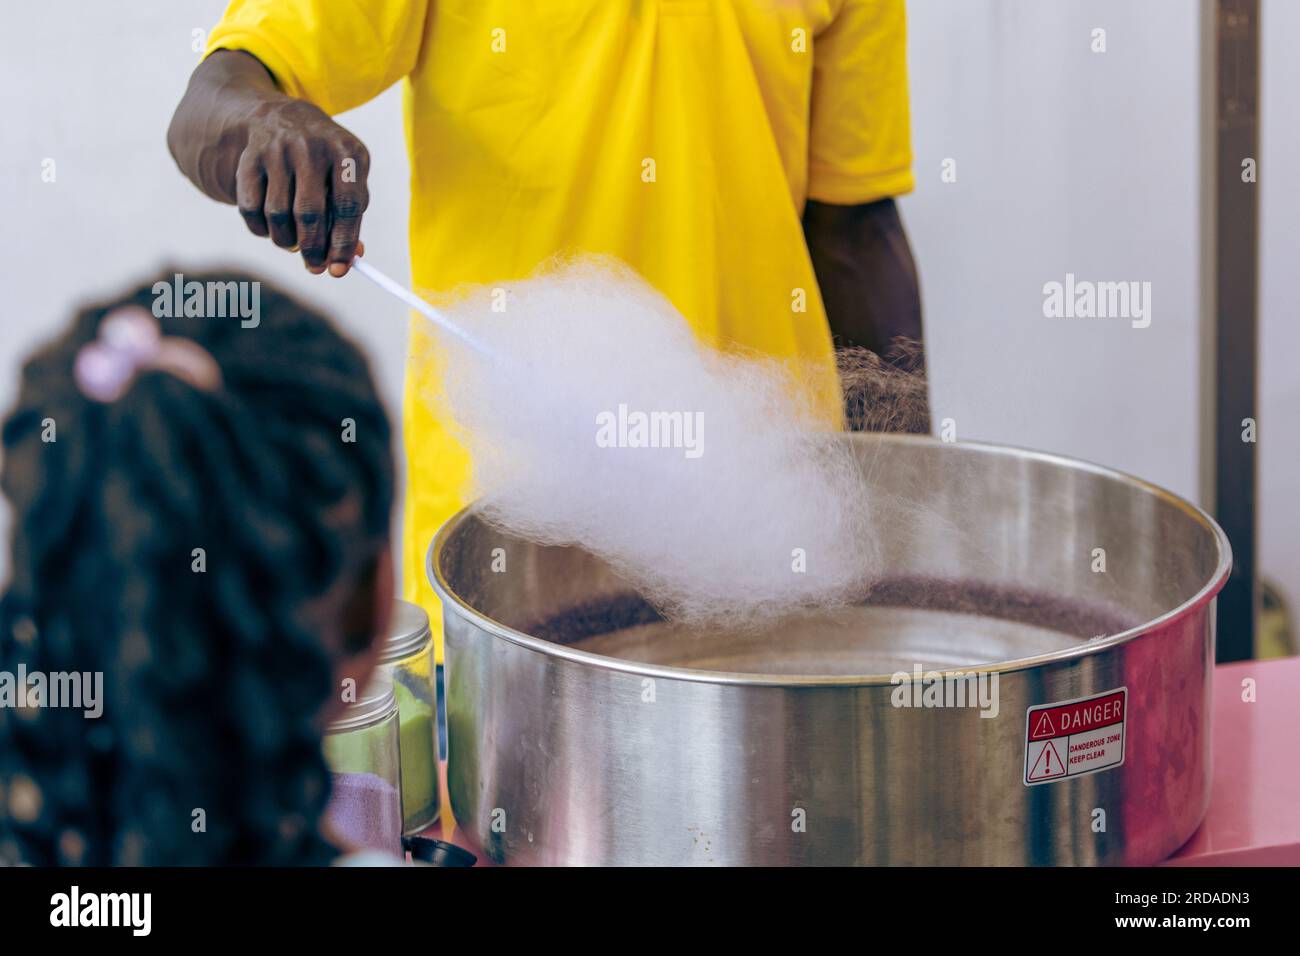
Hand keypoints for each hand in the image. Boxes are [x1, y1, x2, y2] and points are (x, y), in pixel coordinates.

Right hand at [168, 51, 370, 276]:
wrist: (277, 118)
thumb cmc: (323, 161)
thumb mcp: (345, 177)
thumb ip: (350, 215)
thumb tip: (350, 258)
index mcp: (346, 151)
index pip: (348, 205)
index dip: (343, 242)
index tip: (339, 269)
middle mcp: (311, 146)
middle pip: (310, 212)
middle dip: (313, 249)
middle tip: (315, 267)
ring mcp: (276, 150)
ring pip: (277, 214)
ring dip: (286, 241)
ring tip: (294, 244)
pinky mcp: (248, 158)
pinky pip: (250, 209)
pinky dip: (261, 230)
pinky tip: (271, 230)